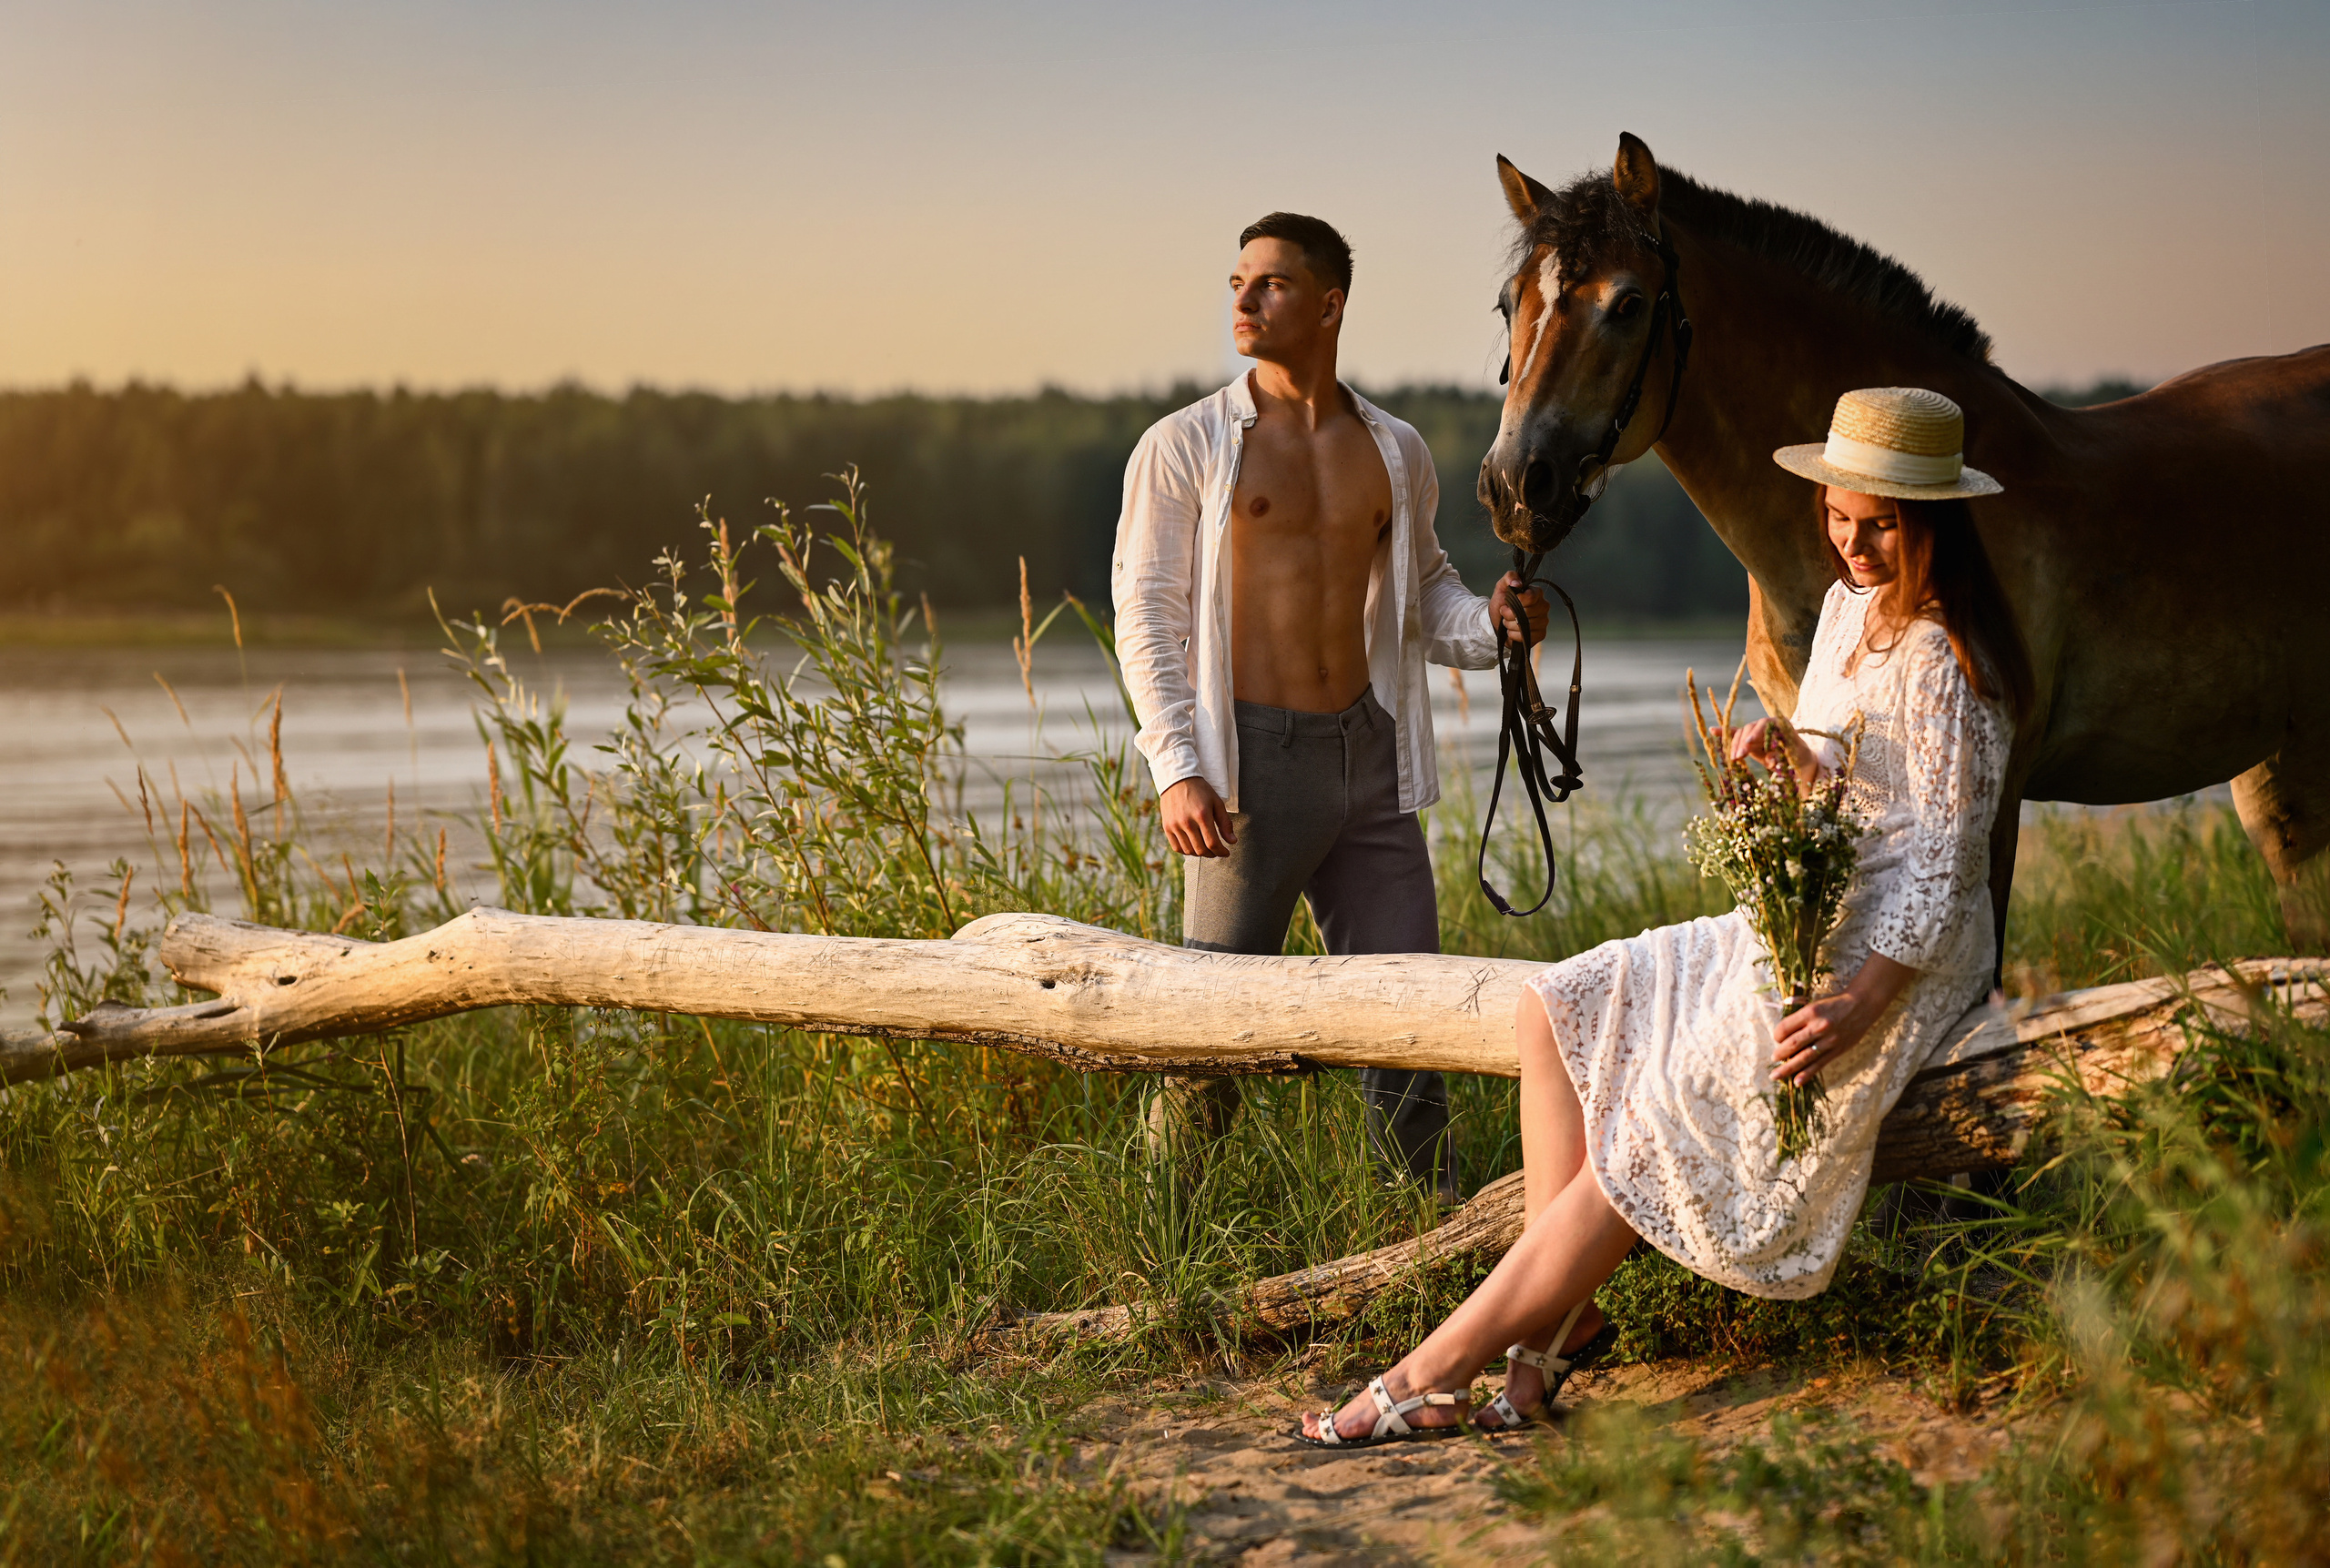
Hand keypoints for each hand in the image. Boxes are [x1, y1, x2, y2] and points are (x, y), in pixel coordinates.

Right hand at [1161, 777, 1235, 857]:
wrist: (1177, 780)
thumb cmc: (1199, 790)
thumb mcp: (1216, 803)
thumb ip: (1225, 823)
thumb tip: (1232, 841)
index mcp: (1202, 815)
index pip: (1212, 843)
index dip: (1221, 851)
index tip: (1226, 852)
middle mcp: (1187, 822)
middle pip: (1201, 849)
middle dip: (1212, 854)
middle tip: (1217, 851)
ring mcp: (1175, 825)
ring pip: (1189, 851)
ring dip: (1200, 853)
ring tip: (1206, 848)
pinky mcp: (1167, 827)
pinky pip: (1177, 847)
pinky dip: (1187, 851)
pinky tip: (1193, 846)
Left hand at [1487, 572, 1549, 646]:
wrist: (1495, 622)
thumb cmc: (1501, 604)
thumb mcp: (1501, 587)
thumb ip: (1509, 577)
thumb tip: (1517, 582)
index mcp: (1536, 593)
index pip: (1531, 597)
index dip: (1517, 601)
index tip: (1507, 602)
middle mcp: (1543, 606)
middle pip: (1528, 612)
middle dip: (1510, 614)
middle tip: (1504, 613)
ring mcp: (1543, 621)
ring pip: (1526, 626)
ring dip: (1510, 625)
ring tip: (1507, 622)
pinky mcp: (1541, 634)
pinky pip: (1527, 637)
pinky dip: (1514, 635)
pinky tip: (1512, 631)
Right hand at [1729, 716, 1820, 781]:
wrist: (1799, 761)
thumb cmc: (1799, 759)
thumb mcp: (1795, 759)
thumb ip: (1785, 757)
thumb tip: (1771, 759)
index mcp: (1781, 724)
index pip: (1766, 724)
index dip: (1756, 733)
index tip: (1748, 744)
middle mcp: (1768, 724)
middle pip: (1750, 728)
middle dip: (1743, 742)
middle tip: (1739, 756)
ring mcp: (1757, 731)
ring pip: (1741, 733)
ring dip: (1736, 746)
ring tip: (1734, 759)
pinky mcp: (1749, 739)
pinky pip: (1736, 735)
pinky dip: (1725, 734)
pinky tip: (1712, 731)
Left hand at [1769, 955, 1915, 1084]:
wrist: (1861, 1006)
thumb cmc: (1834, 1004)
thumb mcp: (1814, 1003)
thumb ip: (1799, 1013)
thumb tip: (1782, 1023)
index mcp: (1810, 1012)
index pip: (1785, 1027)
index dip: (1777, 1035)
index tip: (1777, 1038)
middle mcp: (1819, 1026)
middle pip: (1793, 1044)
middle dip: (1780, 1054)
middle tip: (1773, 1059)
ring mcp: (1829, 1040)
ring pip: (1804, 1057)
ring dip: (1788, 1068)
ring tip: (1776, 1075)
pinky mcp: (1837, 1050)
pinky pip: (1819, 1064)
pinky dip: (1807, 1074)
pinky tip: (1797, 1082)